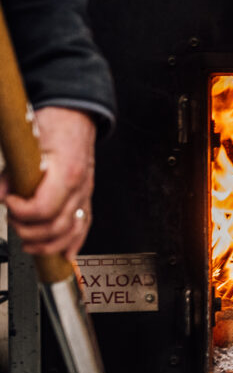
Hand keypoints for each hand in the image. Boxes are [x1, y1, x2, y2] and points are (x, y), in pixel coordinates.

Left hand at [0, 106, 96, 259]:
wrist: (74, 117)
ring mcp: (84, 195)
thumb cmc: (55, 125)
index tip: (10, 202)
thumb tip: (2, 194)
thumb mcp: (27, 141)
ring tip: (29, 243)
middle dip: (29, 230)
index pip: (45, 208)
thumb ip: (12, 172)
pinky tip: (64, 255)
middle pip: (57, 227)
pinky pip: (83, 228)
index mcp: (68, 172)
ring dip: (47, 244)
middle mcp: (80, 188)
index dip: (22, 212)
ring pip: (71, 233)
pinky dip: (72, 244)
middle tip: (13, 220)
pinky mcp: (84, 199)